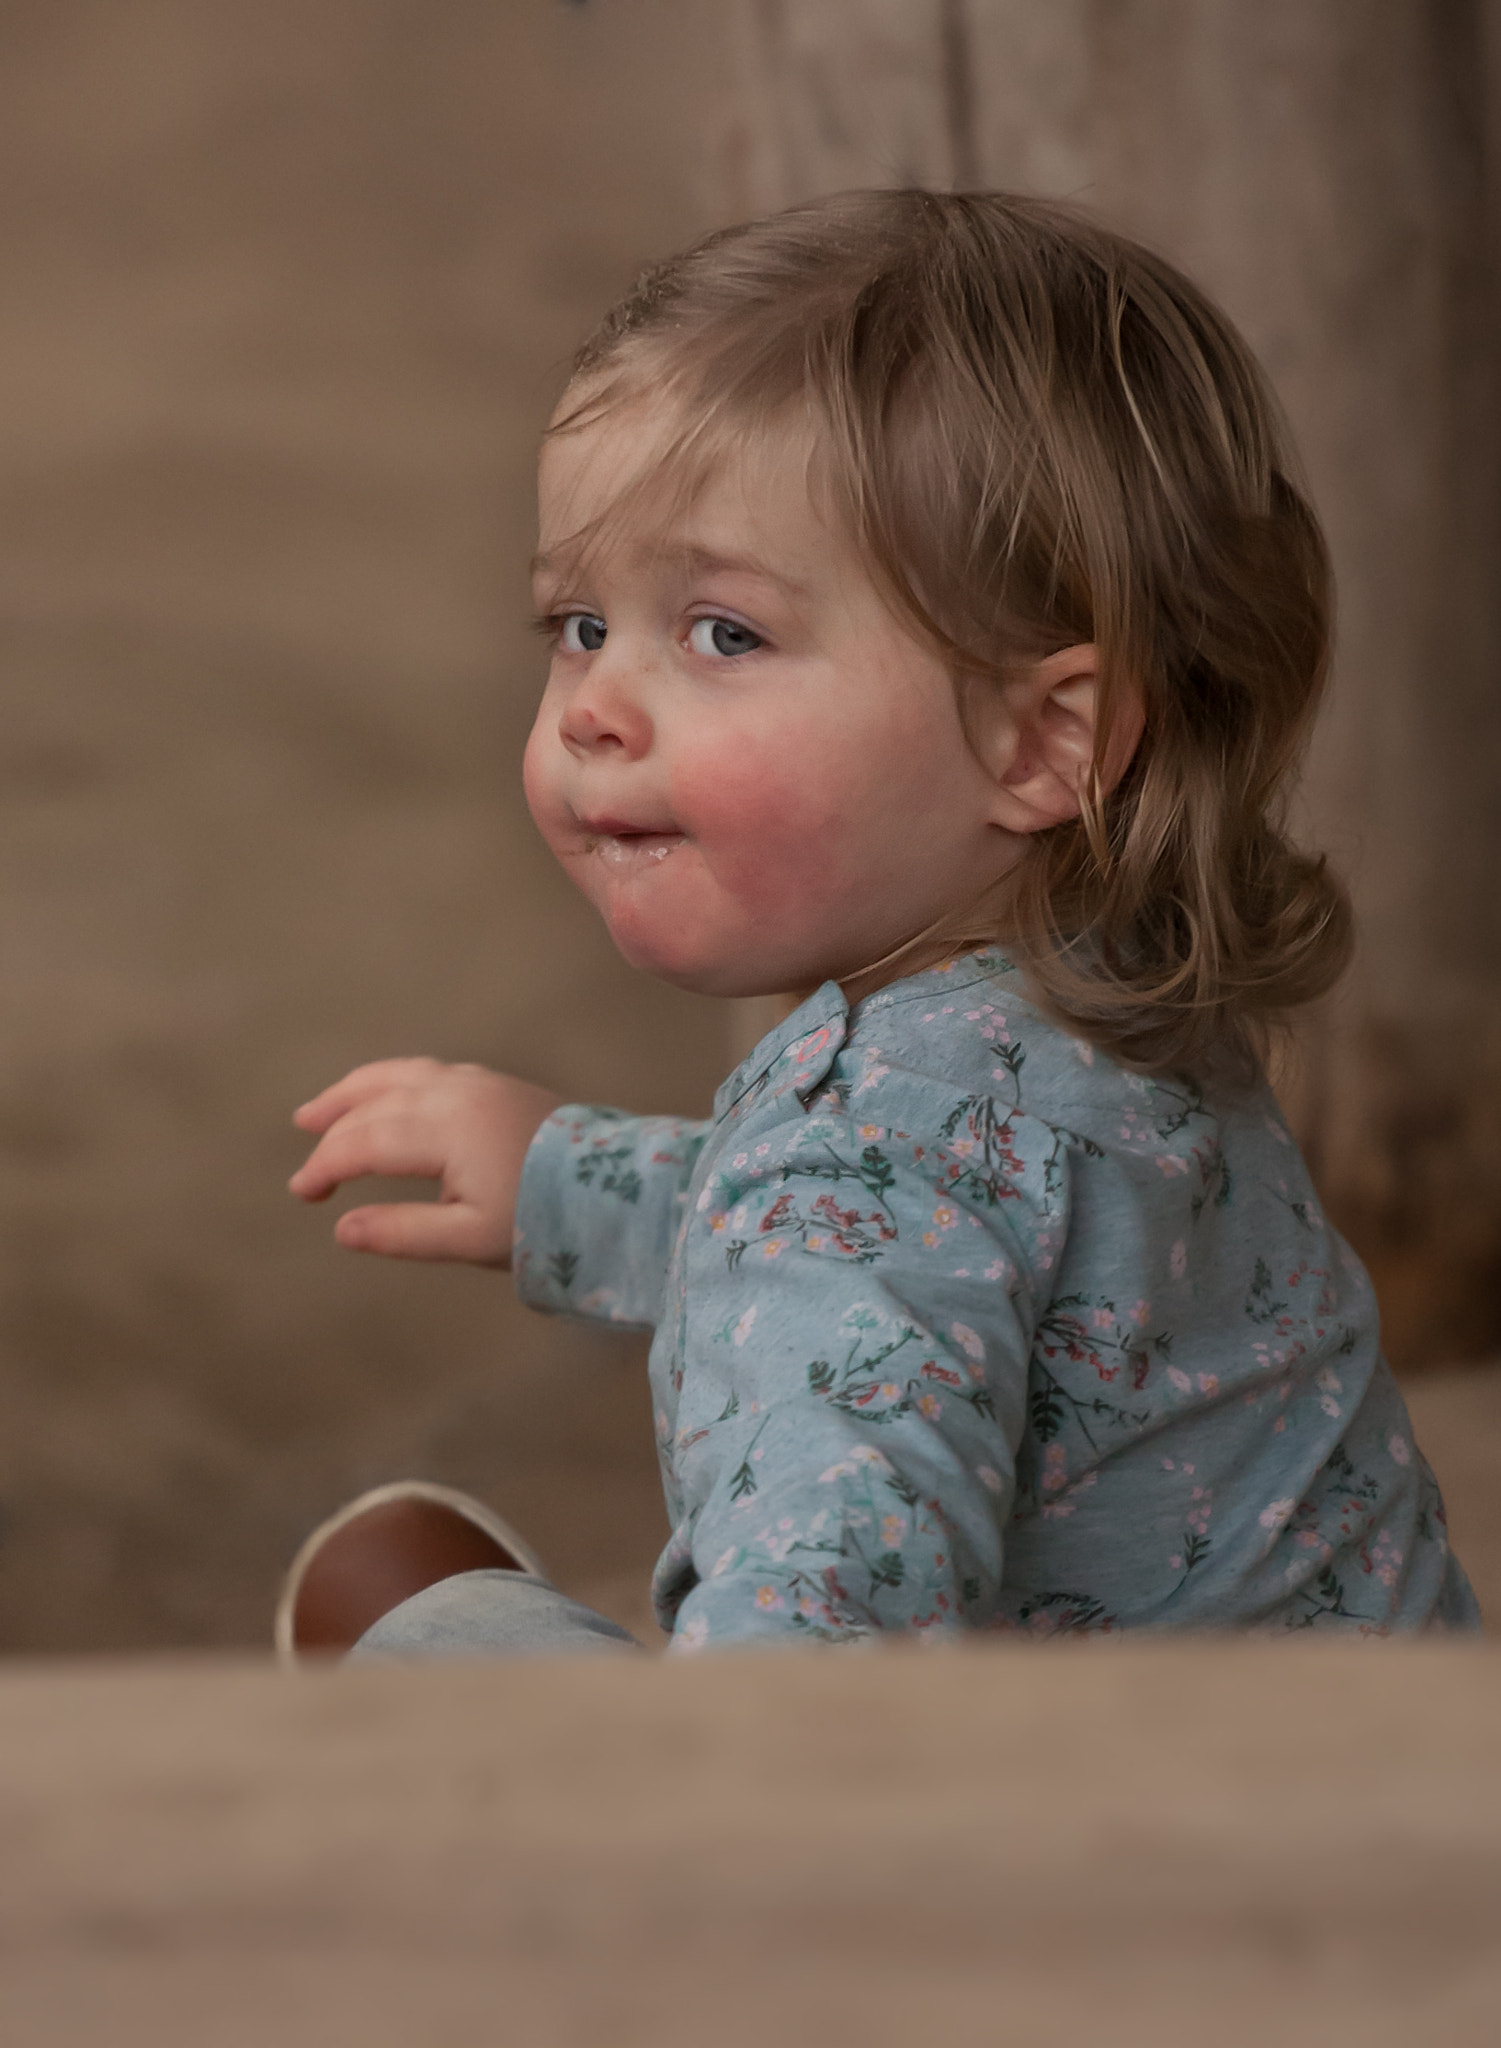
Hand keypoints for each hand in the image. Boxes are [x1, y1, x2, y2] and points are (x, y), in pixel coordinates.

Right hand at [289, 1058, 561, 1265]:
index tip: (304, 1193)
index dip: (327, 1164)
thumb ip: (403, 1233)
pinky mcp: (494, 1083)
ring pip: (398, 1075)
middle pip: (375, 1104)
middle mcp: (455, 1093)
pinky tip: (383, 1097)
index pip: (365, 1141)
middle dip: (332, 1134)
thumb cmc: (545, 1217)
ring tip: (317, 1111)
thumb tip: (341, 1230)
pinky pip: (426, 1071)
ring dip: (353, 1093)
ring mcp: (476, 1081)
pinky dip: (390, 1082)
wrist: (615, 1187)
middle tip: (307, 1172)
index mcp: (446, 1130)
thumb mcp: (471, 1238)